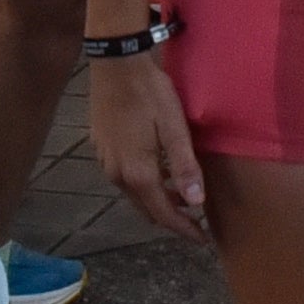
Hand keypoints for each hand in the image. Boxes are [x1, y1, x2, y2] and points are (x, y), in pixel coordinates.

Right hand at [89, 50, 206, 239]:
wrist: (115, 64)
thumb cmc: (149, 93)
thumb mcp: (174, 128)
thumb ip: (184, 166)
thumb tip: (196, 203)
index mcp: (138, 173)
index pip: (164, 214)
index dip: (184, 229)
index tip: (203, 239)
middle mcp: (117, 174)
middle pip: (146, 209)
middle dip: (171, 219)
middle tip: (195, 222)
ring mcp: (105, 161)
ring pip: (134, 194)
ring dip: (157, 200)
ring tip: (180, 195)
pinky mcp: (101, 148)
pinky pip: (125, 178)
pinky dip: (144, 184)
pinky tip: (157, 170)